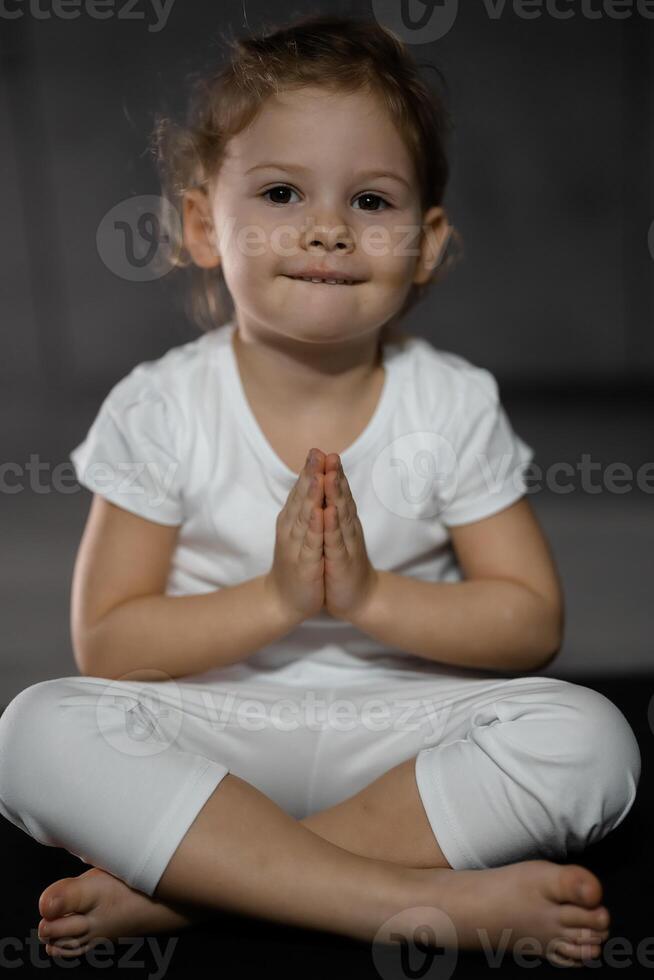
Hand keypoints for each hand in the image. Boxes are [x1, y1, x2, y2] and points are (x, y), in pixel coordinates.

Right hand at [265, 449, 324, 622]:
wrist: (284, 600)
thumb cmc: (296, 563)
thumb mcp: (301, 532)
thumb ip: (303, 508)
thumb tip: (309, 481)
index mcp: (293, 521)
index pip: (301, 491)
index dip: (309, 471)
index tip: (317, 450)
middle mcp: (292, 530)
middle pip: (302, 499)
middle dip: (310, 476)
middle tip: (316, 454)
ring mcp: (297, 547)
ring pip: (305, 518)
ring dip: (311, 497)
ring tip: (318, 478)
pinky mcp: (306, 565)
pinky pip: (311, 544)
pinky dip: (315, 529)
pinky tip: (320, 515)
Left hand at [320, 451, 378, 621]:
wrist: (358, 598)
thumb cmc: (342, 564)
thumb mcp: (335, 535)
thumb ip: (333, 511)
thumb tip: (326, 488)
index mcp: (342, 521)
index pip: (336, 492)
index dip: (329, 472)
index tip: (319, 451)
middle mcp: (347, 528)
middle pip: (341, 497)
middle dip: (334, 476)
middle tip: (330, 454)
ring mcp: (346, 544)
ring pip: (340, 515)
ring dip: (335, 494)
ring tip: (330, 475)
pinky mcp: (342, 562)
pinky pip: (335, 542)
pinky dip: (331, 526)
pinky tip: (327, 512)